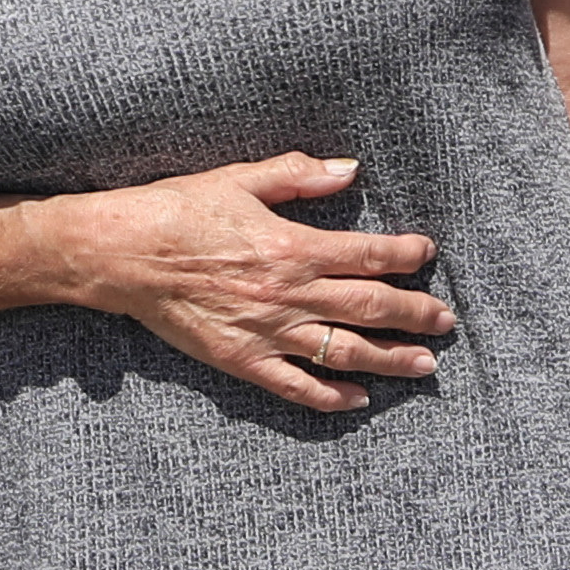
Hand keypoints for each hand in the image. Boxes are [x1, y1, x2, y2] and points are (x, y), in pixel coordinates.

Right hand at [67, 155, 454, 414]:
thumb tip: (350, 169)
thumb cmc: (178, 210)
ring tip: (424, 366)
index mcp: (292, 245)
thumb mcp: (240, 179)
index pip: (366, 254)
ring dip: (390, 359)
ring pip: (344, 351)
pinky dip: (330, 397)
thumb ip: (299, 175)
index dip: (404, 255)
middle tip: (446, 322)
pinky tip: (359, 400)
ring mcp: (267, 332)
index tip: (427, 255)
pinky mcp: (242, 360)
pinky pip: (295, 386)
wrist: (123, 254)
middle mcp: (288, 293)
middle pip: (369, 307)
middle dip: (415, 314)